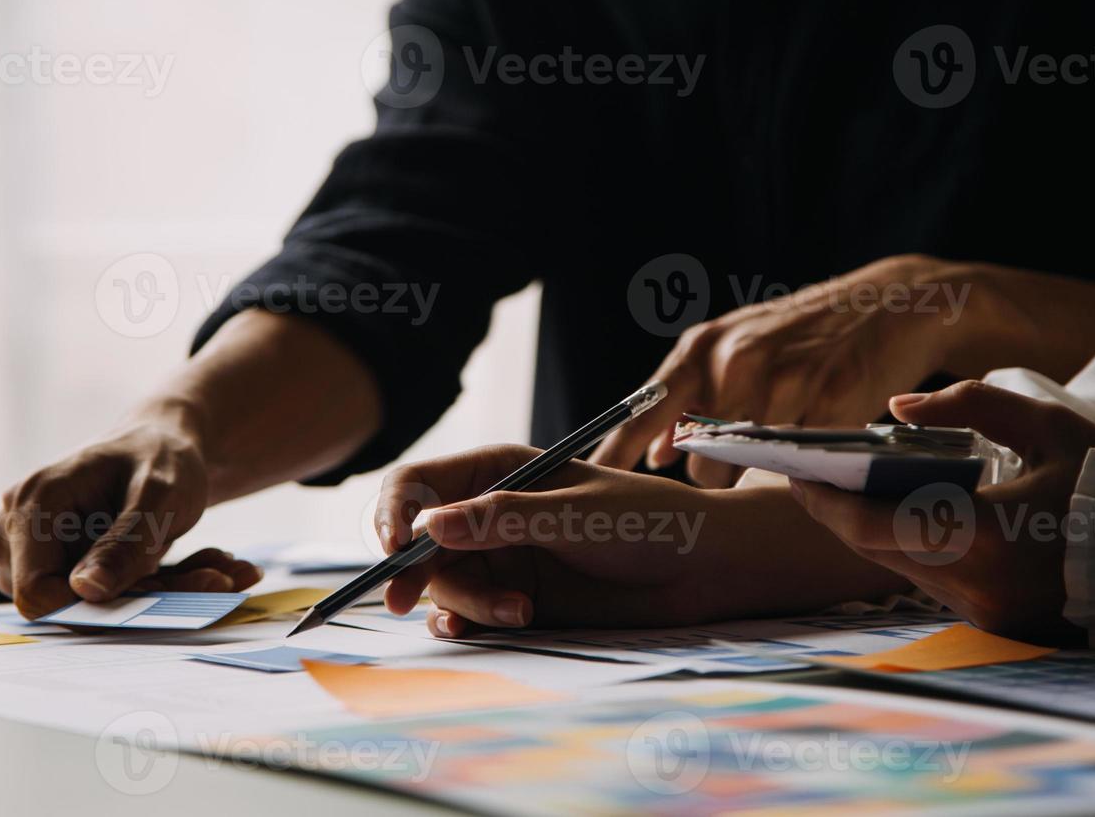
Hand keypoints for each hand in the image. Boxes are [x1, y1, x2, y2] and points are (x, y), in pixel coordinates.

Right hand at [0, 408, 260, 618]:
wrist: (163, 443)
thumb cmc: (158, 456)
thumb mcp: (158, 494)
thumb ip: (124, 542)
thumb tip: (85, 591)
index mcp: (33, 504)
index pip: (36, 589)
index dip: (91, 604)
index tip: (156, 590)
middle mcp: (18, 531)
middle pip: (69, 601)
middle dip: (146, 596)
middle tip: (216, 577)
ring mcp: (34, 554)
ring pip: (92, 606)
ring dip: (161, 594)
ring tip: (217, 567)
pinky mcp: (59, 569)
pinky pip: (106, 599)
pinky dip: (161, 589)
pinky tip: (208, 567)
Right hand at [375, 445, 911, 636]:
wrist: (701, 570)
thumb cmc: (647, 521)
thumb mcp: (572, 514)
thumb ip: (500, 519)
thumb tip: (427, 525)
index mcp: (498, 470)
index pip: (417, 483)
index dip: (393, 512)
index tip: (393, 548)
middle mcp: (490, 512)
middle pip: (419, 541)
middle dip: (415, 569)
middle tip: (402, 600)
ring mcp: (501, 557)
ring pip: (444, 583)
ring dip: (468, 602)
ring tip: (521, 612)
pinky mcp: (515, 599)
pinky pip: (464, 614)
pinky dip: (468, 623)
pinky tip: (496, 625)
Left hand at [593, 255, 966, 484]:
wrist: (890, 304)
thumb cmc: (799, 335)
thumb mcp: (733, 349)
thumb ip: (689, 396)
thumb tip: (653, 454)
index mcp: (702, 347)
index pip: (643, 410)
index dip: (616, 453)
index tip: (593, 483)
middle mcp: (734, 362)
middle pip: (696, 460)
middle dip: (709, 476)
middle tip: (731, 468)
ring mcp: (783, 383)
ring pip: (744, 468)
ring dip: (753, 475)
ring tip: (776, 450)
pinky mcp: (830, 404)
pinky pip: (795, 465)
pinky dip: (799, 468)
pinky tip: (812, 445)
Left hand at [789, 381, 1094, 643]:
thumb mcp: (1048, 425)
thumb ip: (971, 404)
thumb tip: (899, 407)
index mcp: (986, 539)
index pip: (870, 526)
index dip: (820, 499)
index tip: (790, 469)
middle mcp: (977, 588)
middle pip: (872, 548)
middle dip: (832, 509)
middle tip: (803, 471)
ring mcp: (985, 615)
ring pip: (895, 567)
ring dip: (865, 527)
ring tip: (839, 483)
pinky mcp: (995, 625)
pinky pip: (928, 579)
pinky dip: (904, 544)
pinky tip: (890, 510)